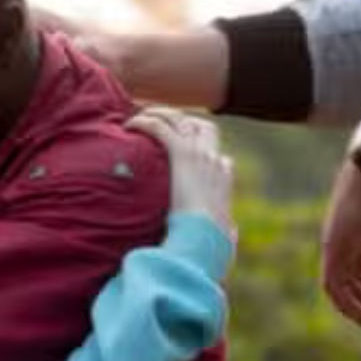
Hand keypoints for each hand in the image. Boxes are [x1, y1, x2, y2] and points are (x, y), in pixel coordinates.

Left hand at [124, 107, 235, 241]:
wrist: (203, 241)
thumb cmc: (210, 246)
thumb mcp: (225, 239)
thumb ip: (227, 233)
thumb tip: (231, 236)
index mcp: (224, 181)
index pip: (217, 154)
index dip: (199, 147)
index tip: (179, 149)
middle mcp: (215, 162)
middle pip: (202, 126)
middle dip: (181, 119)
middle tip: (157, 122)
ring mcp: (201, 155)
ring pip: (181, 119)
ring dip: (159, 114)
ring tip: (138, 117)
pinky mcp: (183, 154)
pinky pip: (161, 127)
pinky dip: (145, 121)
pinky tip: (129, 125)